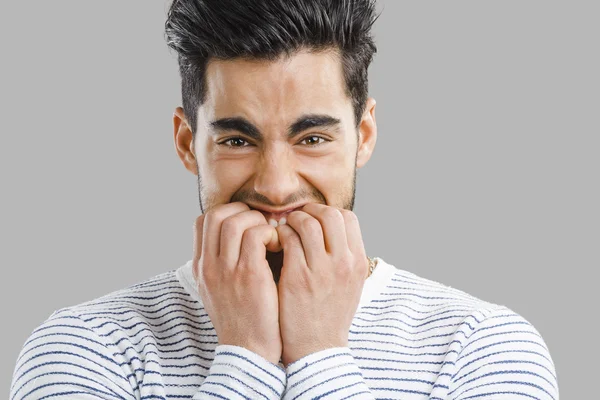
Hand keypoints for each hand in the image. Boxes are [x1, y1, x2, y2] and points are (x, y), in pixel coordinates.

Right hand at [192, 202, 282, 363]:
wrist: (248, 352)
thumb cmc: (241, 321)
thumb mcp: (218, 292)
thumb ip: (221, 265)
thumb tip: (234, 240)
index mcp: (201, 268)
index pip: (202, 222)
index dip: (226, 214)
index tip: (245, 223)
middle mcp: (209, 266)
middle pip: (216, 215)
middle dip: (241, 211)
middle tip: (260, 223)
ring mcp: (226, 270)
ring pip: (235, 221)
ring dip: (257, 221)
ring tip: (271, 235)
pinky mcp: (249, 275)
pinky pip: (256, 236)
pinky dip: (270, 233)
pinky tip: (279, 245)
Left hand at [275, 204, 368, 366]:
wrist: (317, 349)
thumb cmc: (330, 316)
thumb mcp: (350, 285)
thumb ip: (344, 257)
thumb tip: (332, 230)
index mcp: (357, 262)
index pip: (348, 217)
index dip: (328, 212)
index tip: (314, 218)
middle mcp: (343, 263)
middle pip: (330, 214)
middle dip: (310, 210)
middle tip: (297, 218)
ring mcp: (321, 270)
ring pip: (307, 223)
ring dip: (292, 221)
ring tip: (284, 229)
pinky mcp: (298, 278)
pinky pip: (288, 240)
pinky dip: (280, 235)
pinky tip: (275, 242)